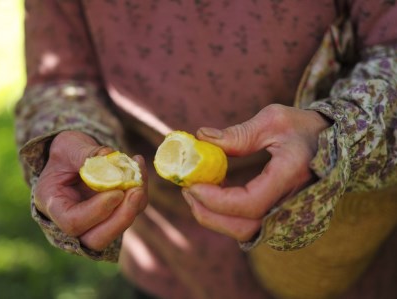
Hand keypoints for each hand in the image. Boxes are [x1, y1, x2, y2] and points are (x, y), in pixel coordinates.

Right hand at [34, 131, 147, 250]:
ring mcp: (94, 223)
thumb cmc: (66, 152)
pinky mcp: (113, 216)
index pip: (73, 222)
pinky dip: (139, 194)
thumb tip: (107, 156)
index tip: (117, 192)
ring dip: (134, 205)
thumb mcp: (68, 146)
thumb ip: (83, 153)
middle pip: (97, 239)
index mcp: (53, 206)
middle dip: (121, 218)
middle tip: (137, 191)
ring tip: (139, 175)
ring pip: (118, 228)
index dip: (97, 211)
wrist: (74, 157)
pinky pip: (130, 212)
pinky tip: (139, 169)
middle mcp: (72, 222)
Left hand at [182, 104, 330, 241]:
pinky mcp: (281, 213)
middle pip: (244, 228)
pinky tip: (212, 197)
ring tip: (194, 194)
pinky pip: (251, 225)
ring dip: (215, 219)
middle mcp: (292, 201)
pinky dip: (227, 217)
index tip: (191, 184)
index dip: (215, 200)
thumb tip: (201, 138)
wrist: (333, 142)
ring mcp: (288, 211)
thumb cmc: (304, 127)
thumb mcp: (273, 120)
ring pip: (246, 232)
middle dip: (209, 214)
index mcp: (292, 175)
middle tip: (187, 191)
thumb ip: (238, 134)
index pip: (249, 203)